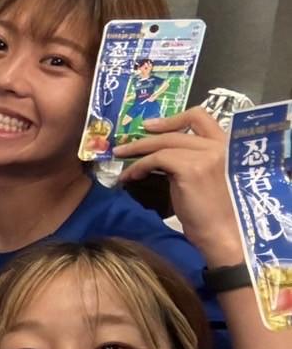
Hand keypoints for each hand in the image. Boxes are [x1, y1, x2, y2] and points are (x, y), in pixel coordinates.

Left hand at [116, 108, 240, 266]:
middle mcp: (219, 145)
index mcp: (227, 144)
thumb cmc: (213, 212)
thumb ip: (191, 160)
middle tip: (122, 147)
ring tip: (121, 163)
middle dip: (144, 138)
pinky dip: (140, 166)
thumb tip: (159, 155)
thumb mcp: (204, 177)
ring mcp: (206, 155)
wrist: (223, 232)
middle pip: (175, 132)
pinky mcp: (191, 168)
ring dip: (137, 154)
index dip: (173, 118)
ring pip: (163, 144)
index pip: (200, 116)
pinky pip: (157, 159)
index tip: (150, 125)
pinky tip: (131, 176)